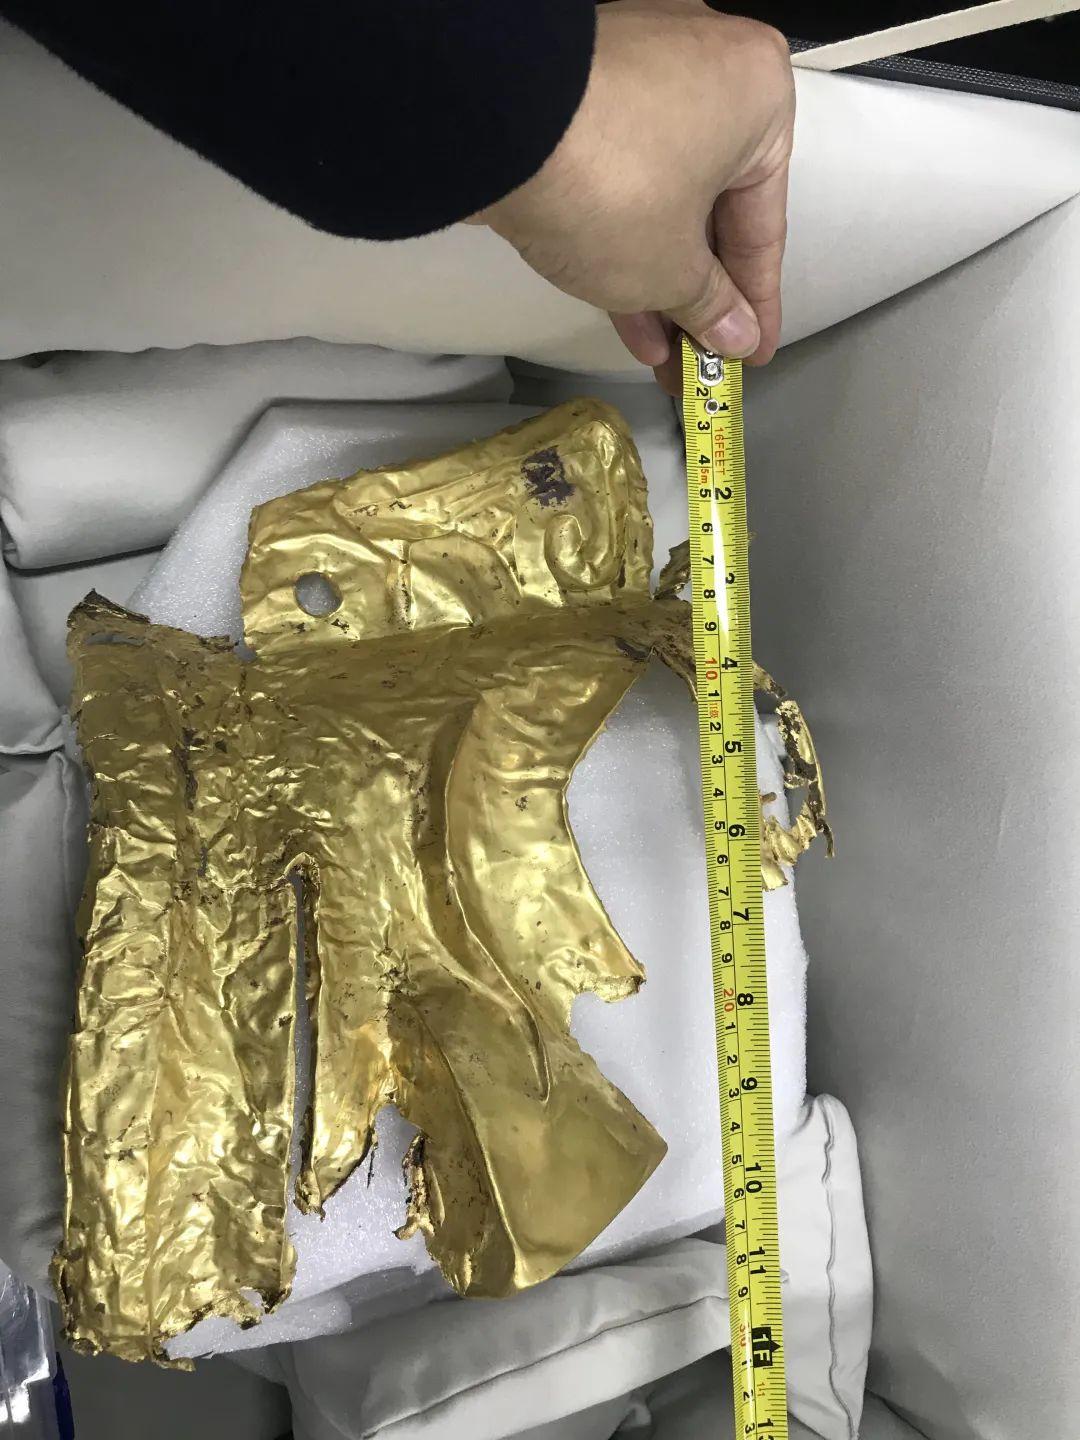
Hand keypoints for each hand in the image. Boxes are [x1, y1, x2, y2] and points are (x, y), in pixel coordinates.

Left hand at [477, 2, 794, 392]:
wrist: (497, 128)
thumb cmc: (614, 187)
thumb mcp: (672, 270)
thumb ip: (711, 306)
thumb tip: (735, 333)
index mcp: (758, 95)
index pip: (764, 224)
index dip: (756, 303)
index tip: (751, 352)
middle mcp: (706, 68)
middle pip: (712, 208)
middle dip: (701, 296)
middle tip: (700, 362)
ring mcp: (638, 76)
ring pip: (663, 197)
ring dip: (661, 281)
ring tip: (661, 355)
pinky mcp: (581, 94)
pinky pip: (621, 178)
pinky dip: (625, 239)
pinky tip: (628, 313)